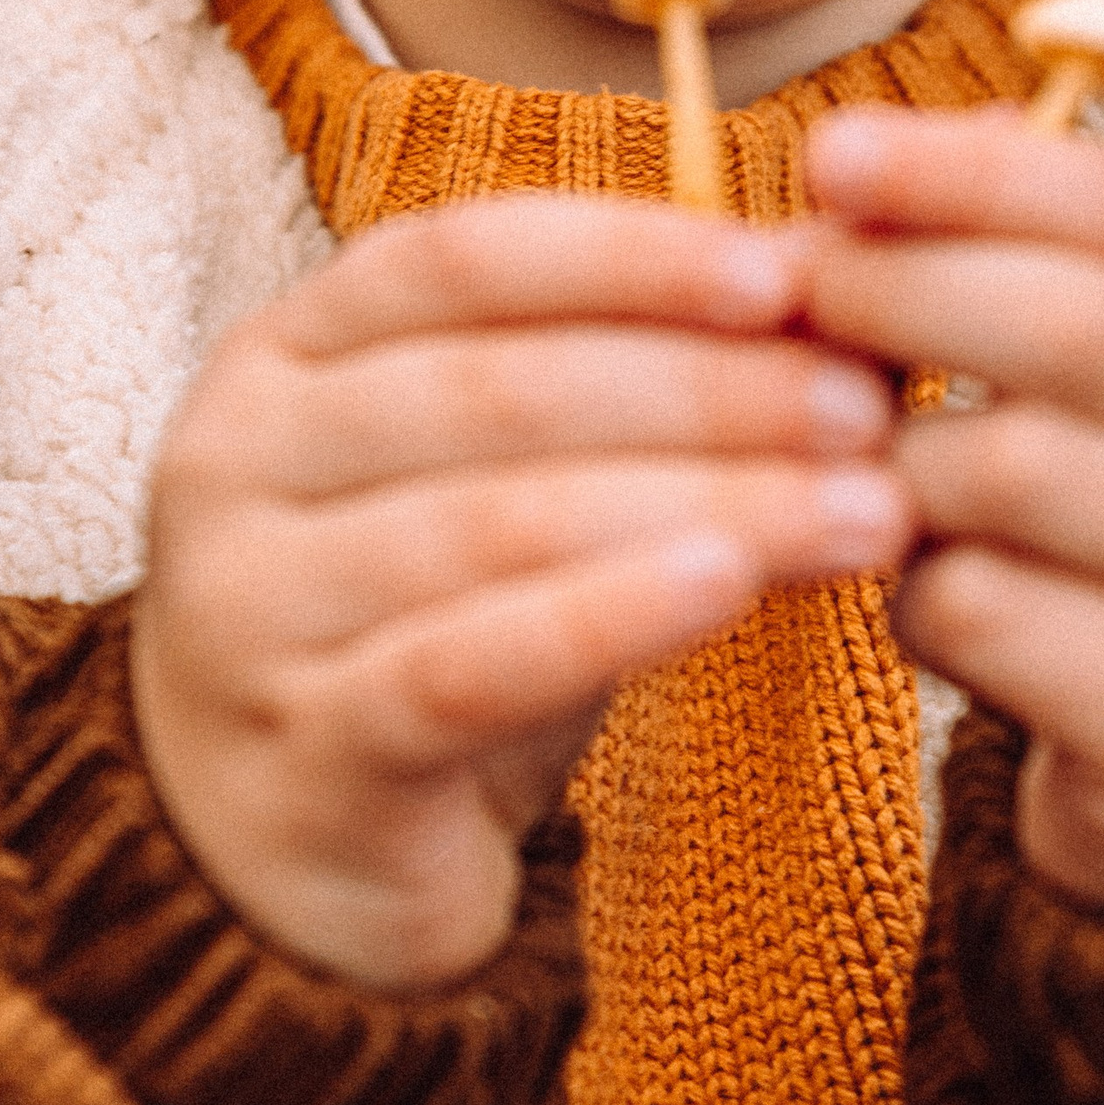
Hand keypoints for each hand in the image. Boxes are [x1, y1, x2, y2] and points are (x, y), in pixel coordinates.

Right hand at [128, 198, 909, 988]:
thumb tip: (839, 269)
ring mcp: (249, 610)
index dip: (630, 256)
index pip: (461, 258)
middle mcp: (236, 459)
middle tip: (867, 409)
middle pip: (494, 388)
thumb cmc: (427, 615)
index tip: (791, 273)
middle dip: (704, 388)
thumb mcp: (510, 470)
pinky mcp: (303, 755)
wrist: (280, 848)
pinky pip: (470, 666)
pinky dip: (610, 616)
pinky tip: (730, 589)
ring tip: (864, 510)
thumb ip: (632, 368)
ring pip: (498, 524)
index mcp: (284, 351)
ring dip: (706, 503)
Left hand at [802, 109, 1103, 907]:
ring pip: (1021, 473)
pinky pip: (994, 619)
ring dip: (901, 463)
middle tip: (795, 293)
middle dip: (906, 291)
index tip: (831, 155)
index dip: (976, 174)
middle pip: (1084, 330)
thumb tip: (868, 163)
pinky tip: (928, 612)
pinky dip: (917, 601)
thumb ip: (1035, 273)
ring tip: (870, 481)